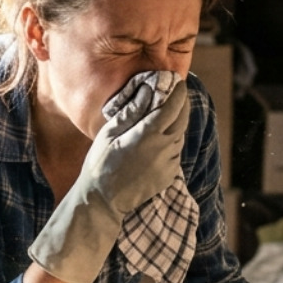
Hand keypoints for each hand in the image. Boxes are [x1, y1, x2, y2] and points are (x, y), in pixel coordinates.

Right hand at [93, 70, 188, 215]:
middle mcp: (165, 148)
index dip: (177, 90)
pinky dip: (171, 140)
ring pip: (179, 134)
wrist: (103, 201)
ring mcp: (169, 163)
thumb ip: (132, 110)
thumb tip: (148, 89)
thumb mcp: (110, 133)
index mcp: (149, 134)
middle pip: (182, 118)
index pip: (173, 105)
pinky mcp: (169, 174)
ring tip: (164, 114)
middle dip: (181, 102)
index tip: (176, 80)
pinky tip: (157, 139)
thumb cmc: (100, 163)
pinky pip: (175, 151)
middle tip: (175, 92)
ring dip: (175, 122)